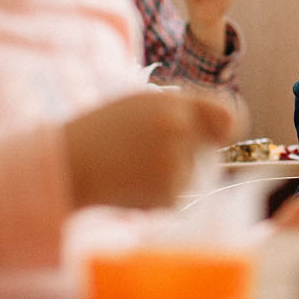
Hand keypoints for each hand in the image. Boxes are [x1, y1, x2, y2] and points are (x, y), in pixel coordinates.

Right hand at [63, 90, 236, 209]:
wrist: (68, 165)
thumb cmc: (103, 131)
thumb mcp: (141, 103)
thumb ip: (185, 108)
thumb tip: (230, 126)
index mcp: (173, 104)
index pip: (229, 114)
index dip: (230, 125)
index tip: (223, 131)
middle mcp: (180, 131)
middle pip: (211, 147)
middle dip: (193, 150)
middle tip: (149, 150)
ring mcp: (176, 164)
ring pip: (194, 172)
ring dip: (173, 172)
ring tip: (133, 165)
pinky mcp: (170, 196)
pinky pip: (179, 194)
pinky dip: (161, 192)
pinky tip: (132, 183)